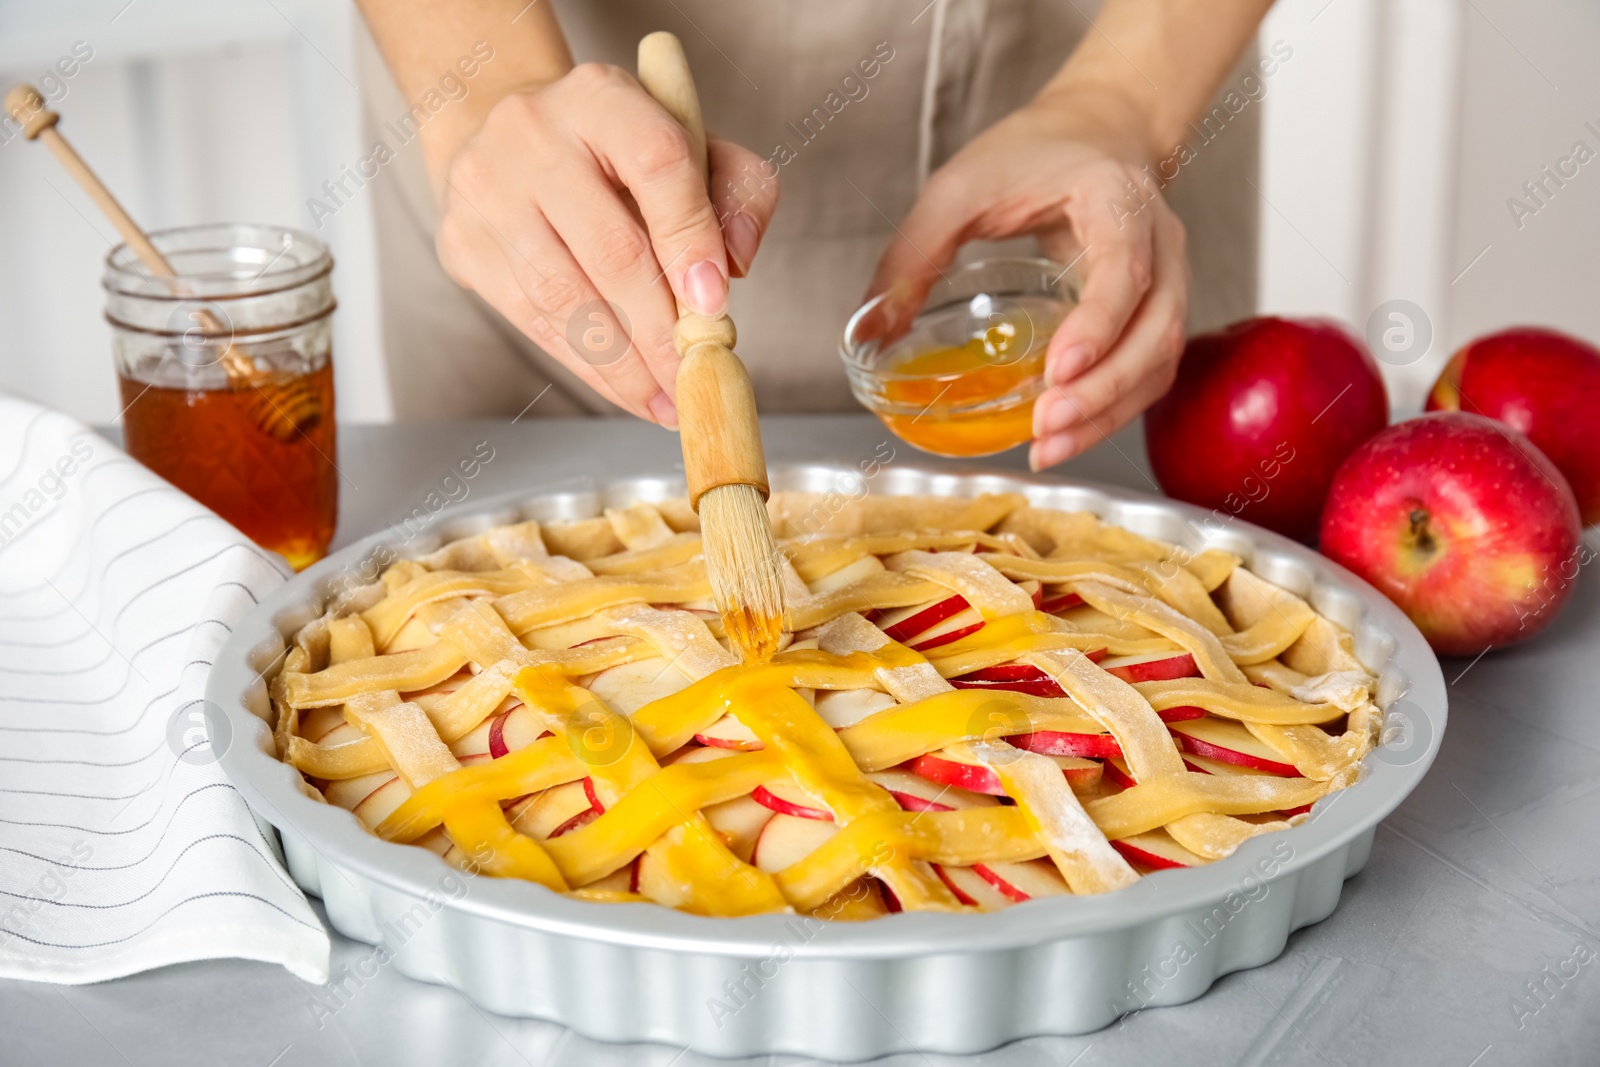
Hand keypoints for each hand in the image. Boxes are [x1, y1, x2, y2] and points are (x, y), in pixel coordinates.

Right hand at [430, 63, 779, 425]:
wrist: (503, 139)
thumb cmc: (615, 154)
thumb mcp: (687, 145)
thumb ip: (734, 192)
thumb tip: (734, 264)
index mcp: (601, 96)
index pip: (658, 163)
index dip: (692, 238)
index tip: (716, 304)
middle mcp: (533, 133)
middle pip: (610, 246)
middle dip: (661, 329)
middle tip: (697, 377)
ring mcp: (487, 189)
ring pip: (564, 297)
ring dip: (624, 363)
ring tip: (667, 399)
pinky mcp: (463, 243)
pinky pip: (532, 321)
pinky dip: (587, 367)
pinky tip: (628, 391)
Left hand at [867, 92, 1187, 469]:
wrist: (1097, 133)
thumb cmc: (1032, 153)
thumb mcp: (960, 187)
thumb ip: (916, 252)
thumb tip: (870, 331)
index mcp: (1118, 200)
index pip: (1125, 269)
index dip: (1097, 323)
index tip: (1058, 370)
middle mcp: (1160, 243)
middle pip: (1155, 330)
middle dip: (1103, 390)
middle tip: (1044, 427)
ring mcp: (1168, 280)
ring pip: (1158, 361)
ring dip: (1108, 413)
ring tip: (1048, 449)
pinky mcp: (1155, 312)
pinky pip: (1149, 372)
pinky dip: (1112, 410)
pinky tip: (1065, 436)